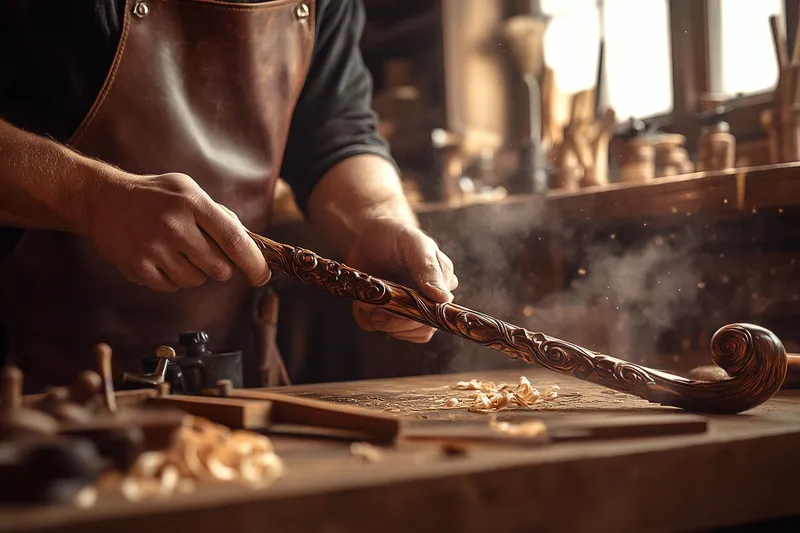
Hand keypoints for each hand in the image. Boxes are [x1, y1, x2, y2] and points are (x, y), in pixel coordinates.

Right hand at [83, 172, 269, 291]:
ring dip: (194, 272)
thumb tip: (250, 245)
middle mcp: (174, 225)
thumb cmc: (155, 196)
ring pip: (196, 280)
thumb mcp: (189, 190)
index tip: (263, 276)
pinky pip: (171, 287)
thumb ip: (219, 216)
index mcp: (191, 202)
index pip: (234, 239)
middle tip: (205, 252)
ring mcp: (153, 248)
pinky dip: (171, 278)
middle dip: (220, 267)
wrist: (102, 199)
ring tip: (176, 250)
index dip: (253, 262)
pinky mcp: (137, 266)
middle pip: (219, 268)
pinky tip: (159, 257)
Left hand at [346, 217, 457, 342]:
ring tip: (370, 294)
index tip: (398, 305)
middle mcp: (428, 303)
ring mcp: (406, 311)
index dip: (420, 318)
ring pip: (397, 332)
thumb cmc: (397, 235)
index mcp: (442, 286)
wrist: (369, 235)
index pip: (439, 316)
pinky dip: (365, 315)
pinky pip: (375, 326)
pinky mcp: (384, 314)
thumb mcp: (415, 245)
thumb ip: (429, 270)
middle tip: (378, 301)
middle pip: (420, 330)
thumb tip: (443, 298)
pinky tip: (364, 298)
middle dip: (396, 319)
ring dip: (379, 317)